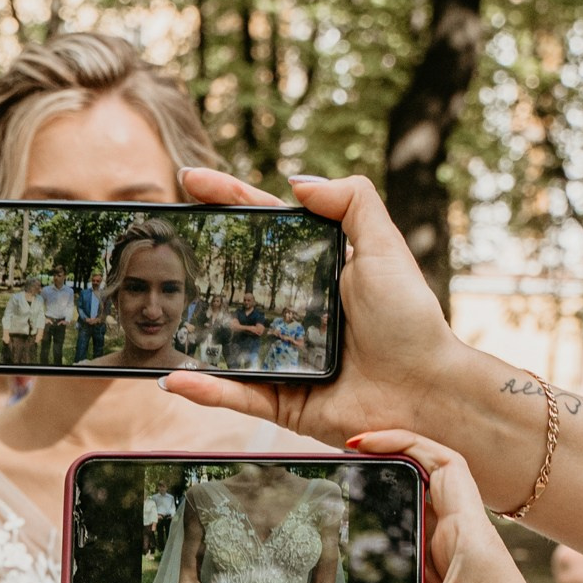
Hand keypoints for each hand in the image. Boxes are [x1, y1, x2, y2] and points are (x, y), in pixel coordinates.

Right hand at [166, 170, 459, 448]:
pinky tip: (176, 378)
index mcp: (317, 272)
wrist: (426, 389)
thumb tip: (297, 180)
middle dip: (196, 263)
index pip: (265, 228)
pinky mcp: (284, 402)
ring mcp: (286, 359)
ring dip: (189, 330)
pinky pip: (237, 395)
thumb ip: (351, 202)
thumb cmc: (411, 320)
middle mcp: (297, 313)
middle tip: (160, 242)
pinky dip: (206, 390)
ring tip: (156, 312)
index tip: (190, 181)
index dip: (228, 201)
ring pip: (226, 343)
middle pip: (236, 282)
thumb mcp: (385, 246)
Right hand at [290, 435, 582, 582]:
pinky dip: (375, 580)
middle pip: (416, 496)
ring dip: (373, 534)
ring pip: (407, 542)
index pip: (440, 464)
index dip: (402, 443)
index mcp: (472, 540)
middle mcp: (463, 554)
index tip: (358, 444)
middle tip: (329, 483)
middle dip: (376, 484)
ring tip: (325, 528)